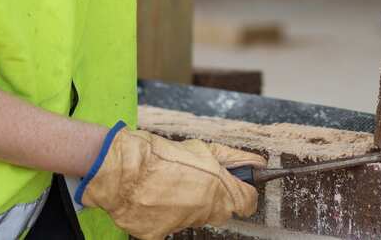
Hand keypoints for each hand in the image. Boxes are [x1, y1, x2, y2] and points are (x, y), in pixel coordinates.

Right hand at [77, 122, 264, 239]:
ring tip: (170, 186)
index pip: (248, 202)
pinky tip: (156, 198)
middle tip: (196, 181)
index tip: (239, 185)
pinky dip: (166, 215)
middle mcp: (203, 210)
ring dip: (188, 204)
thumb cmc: (159, 156)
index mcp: (217, 188)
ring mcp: (181, 225)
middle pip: (222, 211)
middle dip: (215, 198)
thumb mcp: (202, 149)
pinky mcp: (159, 234)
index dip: (244, 191)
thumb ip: (233, 159)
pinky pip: (169, 226)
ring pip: (195, 218)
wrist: (122, 169)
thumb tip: (258, 163)